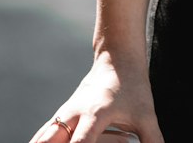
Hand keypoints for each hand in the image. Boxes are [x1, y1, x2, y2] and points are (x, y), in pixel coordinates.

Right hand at [29, 52, 162, 142]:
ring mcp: (65, 113)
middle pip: (49, 138)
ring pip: (42, 136)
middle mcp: (75, 113)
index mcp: (96, 113)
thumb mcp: (146, 115)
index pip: (81, 142)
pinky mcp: (62, 115)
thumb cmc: (134, 87)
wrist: (117, 57)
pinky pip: (44, 134)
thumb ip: (152, 140)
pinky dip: (39, 142)